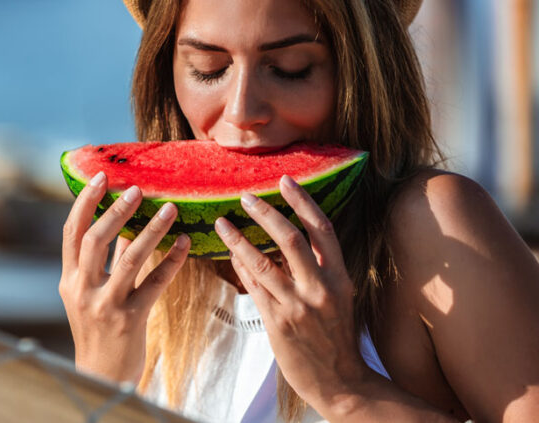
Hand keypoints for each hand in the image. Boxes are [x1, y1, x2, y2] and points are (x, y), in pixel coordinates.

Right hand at [59, 171, 189, 384]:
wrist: (102, 374)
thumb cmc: (98, 327)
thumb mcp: (89, 293)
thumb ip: (104, 259)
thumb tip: (122, 219)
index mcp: (69, 279)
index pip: (72, 232)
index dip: (85, 202)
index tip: (101, 177)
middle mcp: (82, 289)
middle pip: (96, 240)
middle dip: (117, 211)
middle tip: (137, 189)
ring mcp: (106, 305)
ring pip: (129, 258)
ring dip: (152, 230)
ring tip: (170, 208)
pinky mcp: (131, 319)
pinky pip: (155, 284)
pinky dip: (172, 261)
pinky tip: (185, 243)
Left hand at [213, 175, 370, 412]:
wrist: (341, 383)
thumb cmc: (336, 336)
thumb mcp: (338, 297)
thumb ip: (318, 268)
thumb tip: (283, 238)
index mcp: (340, 276)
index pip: (322, 229)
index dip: (302, 201)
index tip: (284, 180)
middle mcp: (321, 288)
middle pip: (290, 239)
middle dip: (265, 213)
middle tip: (244, 196)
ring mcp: (299, 306)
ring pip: (263, 263)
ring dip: (238, 239)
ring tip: (221, 222)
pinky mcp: (279, 323)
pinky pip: (253, 287)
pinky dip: (240, 267)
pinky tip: (229, 254)